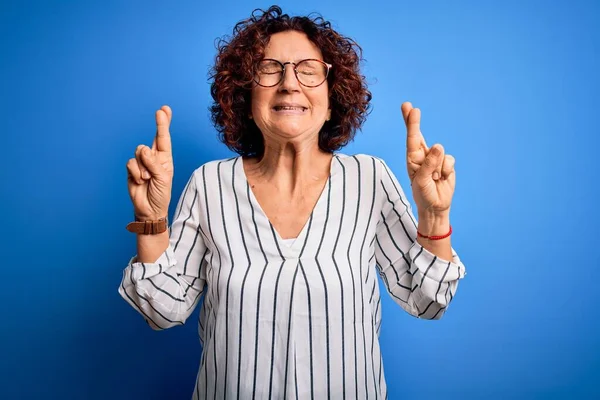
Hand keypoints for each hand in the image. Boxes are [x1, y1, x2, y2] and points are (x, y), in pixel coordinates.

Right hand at [126, 105, 173, 219]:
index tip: (164, 110)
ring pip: (140, 151)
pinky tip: (140, 181)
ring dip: (144, 166)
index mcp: (165, 159)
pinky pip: (131, 162)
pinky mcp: (132, 168)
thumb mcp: (162, 179)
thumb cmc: (160, 194)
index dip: (164, 124)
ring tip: (147, 178)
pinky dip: (136, 172)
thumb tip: (144, 149)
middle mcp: (154, 157)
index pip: (164, 139)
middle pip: (154, 137)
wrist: (149, 209)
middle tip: (161, 111)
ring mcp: (142, 162)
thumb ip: (154, 163)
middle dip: (159, 124)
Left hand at [402, 102, 454, 215]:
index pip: (411, 139)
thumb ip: (428, 164)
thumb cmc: (423, 194)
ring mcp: (435, 158)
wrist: (436, 206)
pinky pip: (449, 161)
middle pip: (419, 135)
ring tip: (434, 179)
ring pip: (439, 152)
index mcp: (412, 159)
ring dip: (437, 168)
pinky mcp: (446, 163)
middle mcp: (422, 155)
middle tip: (409, 106)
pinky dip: (446, 171)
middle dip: (413, 121)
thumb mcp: (421, 181)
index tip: (410, 109)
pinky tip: (442, 178)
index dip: (411, 124)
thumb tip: (438, 146)